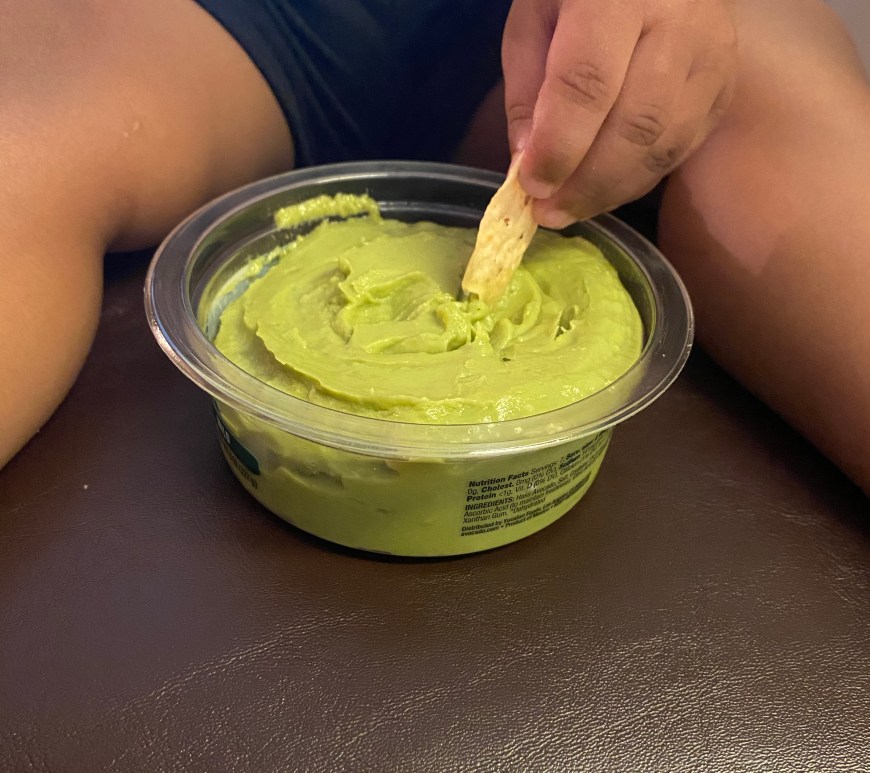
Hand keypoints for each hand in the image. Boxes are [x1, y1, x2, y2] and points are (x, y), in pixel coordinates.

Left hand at [503, 0, 737, 227]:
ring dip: (611, 191)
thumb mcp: (534, 20)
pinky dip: (639, 180)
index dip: (558, 146)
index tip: (531, 186)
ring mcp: (713, 56)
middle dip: (586, 182)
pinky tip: (605, 190)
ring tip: (570, 210)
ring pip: (663, 145)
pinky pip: (681, 149)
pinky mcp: (726, 84)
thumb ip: (528, 91)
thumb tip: (529, 163)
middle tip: (548, 213)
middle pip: (634, 125)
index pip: (589, 85)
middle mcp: (679, 23)